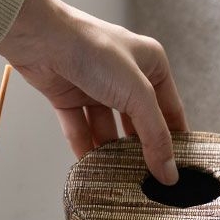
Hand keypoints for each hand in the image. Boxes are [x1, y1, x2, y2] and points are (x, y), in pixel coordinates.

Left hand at [0, 0, 186, 184]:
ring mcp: (96, 87)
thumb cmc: (95, 52)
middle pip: (138, 123)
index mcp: (150, 64)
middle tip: (148, 182)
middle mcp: (125, 75)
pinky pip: (81, 129)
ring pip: (108, 129)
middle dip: (141, 150)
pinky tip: (91, 170)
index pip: (170, 110)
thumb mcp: (137, 95)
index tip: (177, 171)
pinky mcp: (69, 97)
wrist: (41, 38)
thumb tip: (168, 174)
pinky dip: (85, 148)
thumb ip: (155, 136)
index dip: (175, 140)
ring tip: (119, 180)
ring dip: (111, 153)